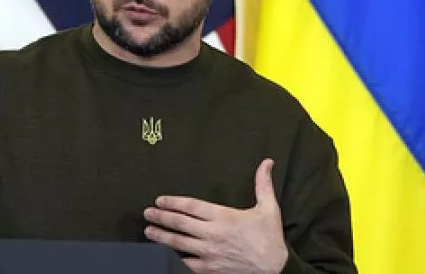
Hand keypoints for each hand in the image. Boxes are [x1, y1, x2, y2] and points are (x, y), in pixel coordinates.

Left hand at [143, 159, 287, 273]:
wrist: (276, 269)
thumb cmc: (270, 238)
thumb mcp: (269, 208)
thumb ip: (263, 184)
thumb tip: (267, 162)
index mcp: (224, 217)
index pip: (192, 206)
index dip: (173, 202)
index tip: (160, 200)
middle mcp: (213, 234)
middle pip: (180, 223)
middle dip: (161, 217)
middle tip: (148, 213)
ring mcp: (210, 253)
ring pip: (178, 244)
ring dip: (161, 236)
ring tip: (148, 231)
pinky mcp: (210, 269)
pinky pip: (186, 264)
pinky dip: (173, 259)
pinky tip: (162, 254)